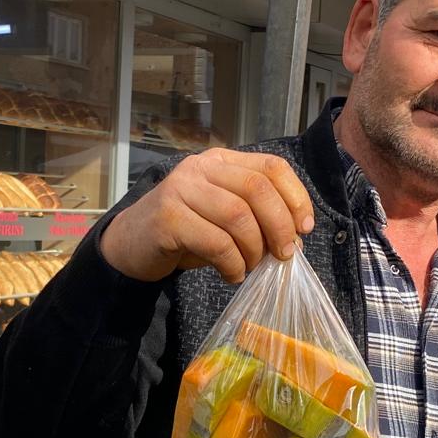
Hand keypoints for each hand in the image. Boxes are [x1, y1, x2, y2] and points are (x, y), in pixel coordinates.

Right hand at [100, 150, 314, 283]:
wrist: (132, 245)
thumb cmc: (187, 233)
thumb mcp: (224, 217)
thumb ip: (256, 217)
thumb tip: (296, 238)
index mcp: (221, 161)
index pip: (271, 167)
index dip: (295, 197)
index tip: (305, 228)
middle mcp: (201, 168)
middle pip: (257, 189)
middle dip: (280, 227)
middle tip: (284, 255)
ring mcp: (181, 189)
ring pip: (238, 216)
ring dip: (255, 250)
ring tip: (251, 267)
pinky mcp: (168, 217)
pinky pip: (216, 242)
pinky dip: (233, 264)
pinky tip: (232, 275)